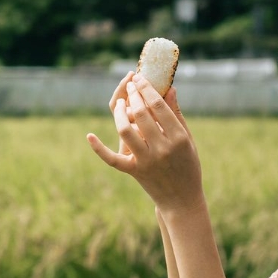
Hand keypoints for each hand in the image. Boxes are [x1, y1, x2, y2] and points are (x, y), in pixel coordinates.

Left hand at [87, 75, 204, 212]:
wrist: (181, 200)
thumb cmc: (187, 166)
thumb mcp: (187, 140)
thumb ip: (176, 114)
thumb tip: (170, 88)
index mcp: (178, 138)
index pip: (158, 106)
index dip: (146, 89)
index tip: (139, 78)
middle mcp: (162, 148)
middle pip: (142, 114)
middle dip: (133, 95)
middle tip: (130, 84)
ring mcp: (146, 161)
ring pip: (126, 131)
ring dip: (120, 113)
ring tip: (121, 102)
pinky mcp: (134, 172)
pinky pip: (112, 159)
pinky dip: (99, 148)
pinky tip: (89, 136)